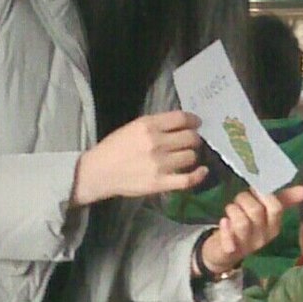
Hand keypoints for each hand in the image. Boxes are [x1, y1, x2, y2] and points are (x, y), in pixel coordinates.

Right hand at [71, 112, 206, 206]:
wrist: (99, 172)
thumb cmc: (115, 148)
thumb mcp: (133, 127)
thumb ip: (156, 125)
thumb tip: (181, 124)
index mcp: (148, 125)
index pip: (181, 118)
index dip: (194, 120)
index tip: (197, 124)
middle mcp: (156, 142)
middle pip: (190, 138)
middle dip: (194, 139)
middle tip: (191, 142)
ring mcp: (159, 164)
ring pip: (191, 156)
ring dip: (192, 155)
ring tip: (187, 157)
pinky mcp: (160, 183)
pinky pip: (188, 179)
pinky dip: (199, 175)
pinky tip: (203, 171)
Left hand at [198, 184, 302, 273]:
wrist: (225, 253)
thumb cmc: (247, 227)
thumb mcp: (265, 213)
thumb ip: (283, 199)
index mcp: (274, 225)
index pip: (276, 207)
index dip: (263, 193)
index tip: (254, 190)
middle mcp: (263, 236)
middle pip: (256, 211)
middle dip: (244, 198)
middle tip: (238, 200)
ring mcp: (247, 245)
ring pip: (242, 222)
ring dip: (233, 209)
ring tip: (230, 211)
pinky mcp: (229, 251)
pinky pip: (228, 239)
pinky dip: (225, 229)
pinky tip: (223, 222)